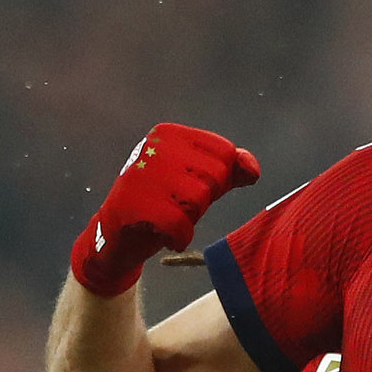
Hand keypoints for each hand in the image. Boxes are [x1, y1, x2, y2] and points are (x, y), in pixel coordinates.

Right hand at [71, 123, 262, 296]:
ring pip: (199, 200)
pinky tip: (165, 235)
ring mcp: (141, 173)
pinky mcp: (134, 204)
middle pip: (215, 176)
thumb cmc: (164, 203)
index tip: (190, 187)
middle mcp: (154, 146)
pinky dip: (179, 237)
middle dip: (203, 200)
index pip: (224, 153)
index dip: (218, 180)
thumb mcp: (200, 182)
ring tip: (167, 217)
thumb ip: (229, 171)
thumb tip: (252, 169)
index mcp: (171, 134)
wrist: (119, 234)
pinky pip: (179, 225)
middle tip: (175, 204)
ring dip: (189, 219)